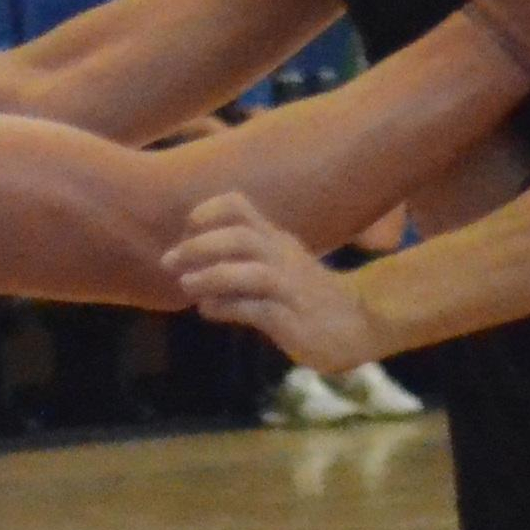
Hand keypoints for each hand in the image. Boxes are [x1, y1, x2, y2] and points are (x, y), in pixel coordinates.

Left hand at [165, 189, 383, 372]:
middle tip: (169, 261)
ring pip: (249, 271)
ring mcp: (290, 288)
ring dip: (211, 276)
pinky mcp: (293, 319)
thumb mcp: (276, 267)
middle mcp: (282, 257)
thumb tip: (192, 268)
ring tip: (186, 285)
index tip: (185, 229)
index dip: (207, 211)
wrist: (359, 323)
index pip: (239, 206)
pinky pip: (256, 309)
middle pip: (240, 235)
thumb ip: (239, 261)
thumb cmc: (307, 296)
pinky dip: (227, 307)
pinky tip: (208, 310)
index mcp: (275, 240)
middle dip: (198, 245)